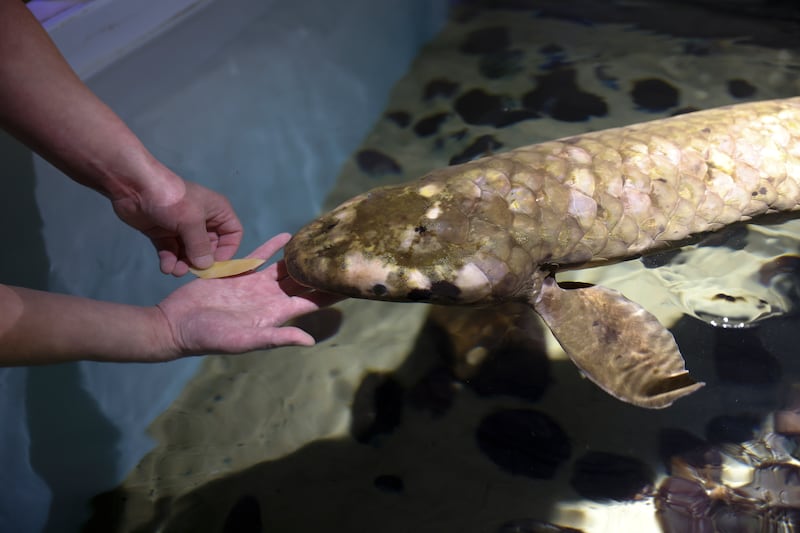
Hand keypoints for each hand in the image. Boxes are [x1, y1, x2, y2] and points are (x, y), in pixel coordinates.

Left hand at [112, 177, 243, 275]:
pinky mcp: (163, 233)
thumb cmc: (171, 199)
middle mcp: (202, 220)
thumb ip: (200, 246)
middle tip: (191, 270)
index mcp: (216, 211)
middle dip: (200, 260)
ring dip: (183, 264)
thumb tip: (205, 266)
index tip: (216, 264)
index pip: (233, 233)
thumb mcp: (191, 221)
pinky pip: (171, 251)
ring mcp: (181, 227)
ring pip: (189, 252)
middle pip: (210, 247)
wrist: (134, 186)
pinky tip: (166, 267)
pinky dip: (170, 261)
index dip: (227, 250)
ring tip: (175, 270)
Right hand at [156, 233, 341, 355]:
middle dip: (322, 271)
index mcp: (276, 314)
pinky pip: (259, 258)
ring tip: (321, 244)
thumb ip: (277, 337)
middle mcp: (270, 298)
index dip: (332, 293)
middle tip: (344, 255)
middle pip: (304, 281)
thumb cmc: (210, 338)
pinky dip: (272, 247)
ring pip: (285, 268)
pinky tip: (288, 236)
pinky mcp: (238, 275)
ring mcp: (255, 286)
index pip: (312, 301)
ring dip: (301, 257)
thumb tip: (310, 341)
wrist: (177, 324)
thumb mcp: (245, 340)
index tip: (352, 282)